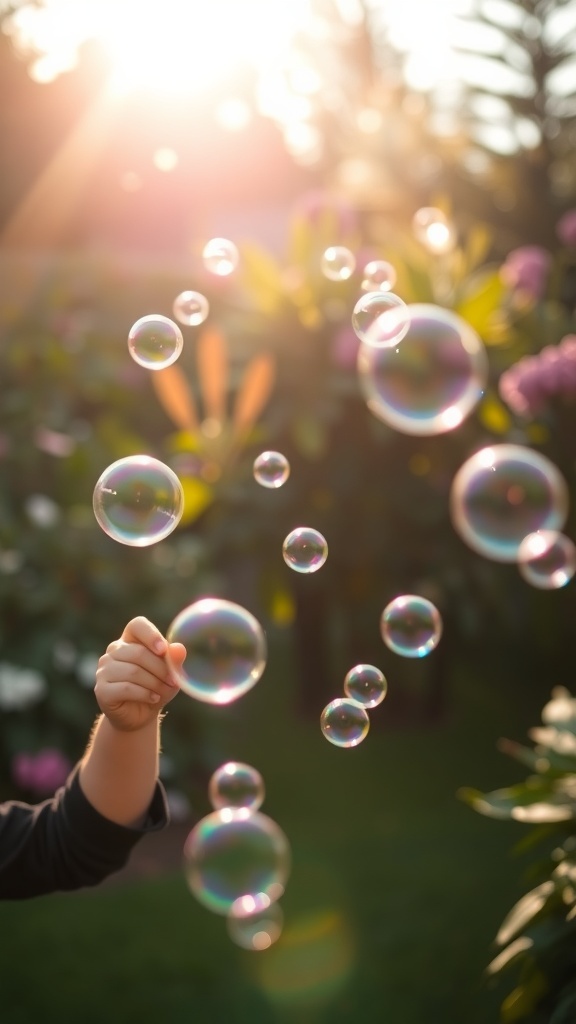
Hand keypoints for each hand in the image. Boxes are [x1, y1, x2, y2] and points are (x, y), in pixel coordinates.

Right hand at [94, 616, 185, 731]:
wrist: (139, 716)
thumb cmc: (155, 688)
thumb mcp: (170, 674)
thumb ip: (174, 661)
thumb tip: (179, 648)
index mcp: (130, 640)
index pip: (137, 625)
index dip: (151, 635)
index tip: (163, 650)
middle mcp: (114, 651)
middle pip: (138, 652)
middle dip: (160, 669)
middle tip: (173, 681)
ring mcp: (104, 670)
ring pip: (133, 671)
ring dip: (154, 683)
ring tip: (163, 692)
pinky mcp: (101, 689)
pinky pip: (126, 688)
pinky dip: (144, 694)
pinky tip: (154, 699)